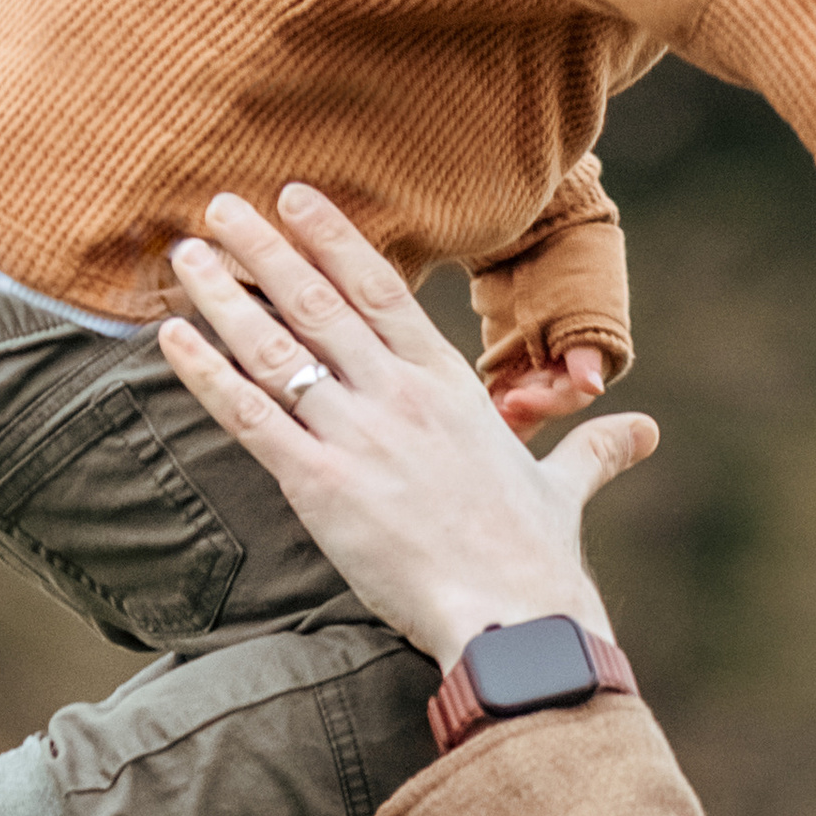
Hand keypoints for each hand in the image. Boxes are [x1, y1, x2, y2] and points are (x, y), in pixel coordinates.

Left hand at [159, 186, 657, 672]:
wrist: (513, 615)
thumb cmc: (537, 559)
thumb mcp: (565, 489)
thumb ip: (594, 449)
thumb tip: (644, 431)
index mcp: (450, 388)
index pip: (382, 292)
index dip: (333, 240)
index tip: (296, 200)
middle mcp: (399, 398)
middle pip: (317, 303)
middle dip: (263, 249)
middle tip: (220, 207)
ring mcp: (358, 437)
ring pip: (275, 349)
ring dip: (224, 296)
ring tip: (185, 257)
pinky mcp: (321, 487)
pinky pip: (250, 417)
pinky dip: (206, 374)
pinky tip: (172, 339)